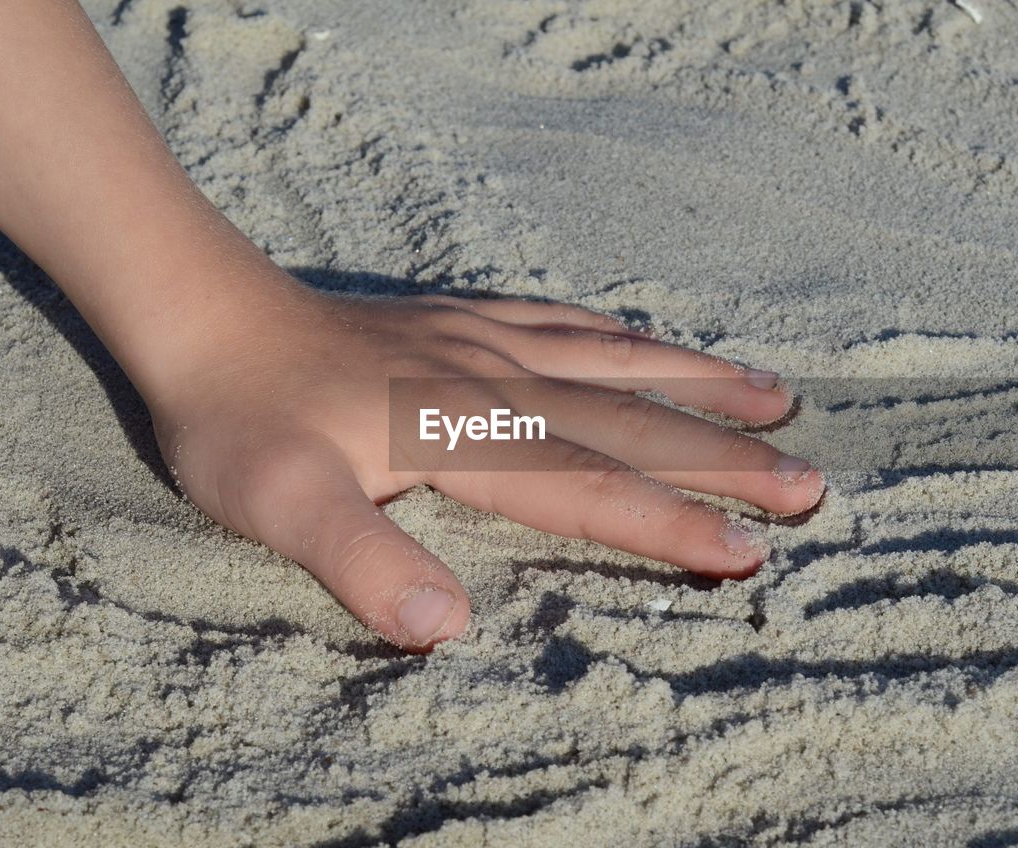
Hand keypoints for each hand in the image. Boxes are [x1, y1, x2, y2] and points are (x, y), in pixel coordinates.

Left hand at [151, 278, 823, 651]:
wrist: (205, 313)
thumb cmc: (241, 421)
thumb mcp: (282, 508)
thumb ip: (366, 567)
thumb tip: (451, 630)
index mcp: (464, 434)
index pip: (590, 487)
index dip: (672, 523)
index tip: (750, 554)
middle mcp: (495, 381)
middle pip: (632, 422)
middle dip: (725, 459)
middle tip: (811, 484)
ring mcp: (485, 340)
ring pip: (618, 362)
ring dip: (702, 385)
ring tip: (778, 399)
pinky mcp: (464, 319)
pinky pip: (567, 322)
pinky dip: (625, 335)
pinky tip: (652, 339)